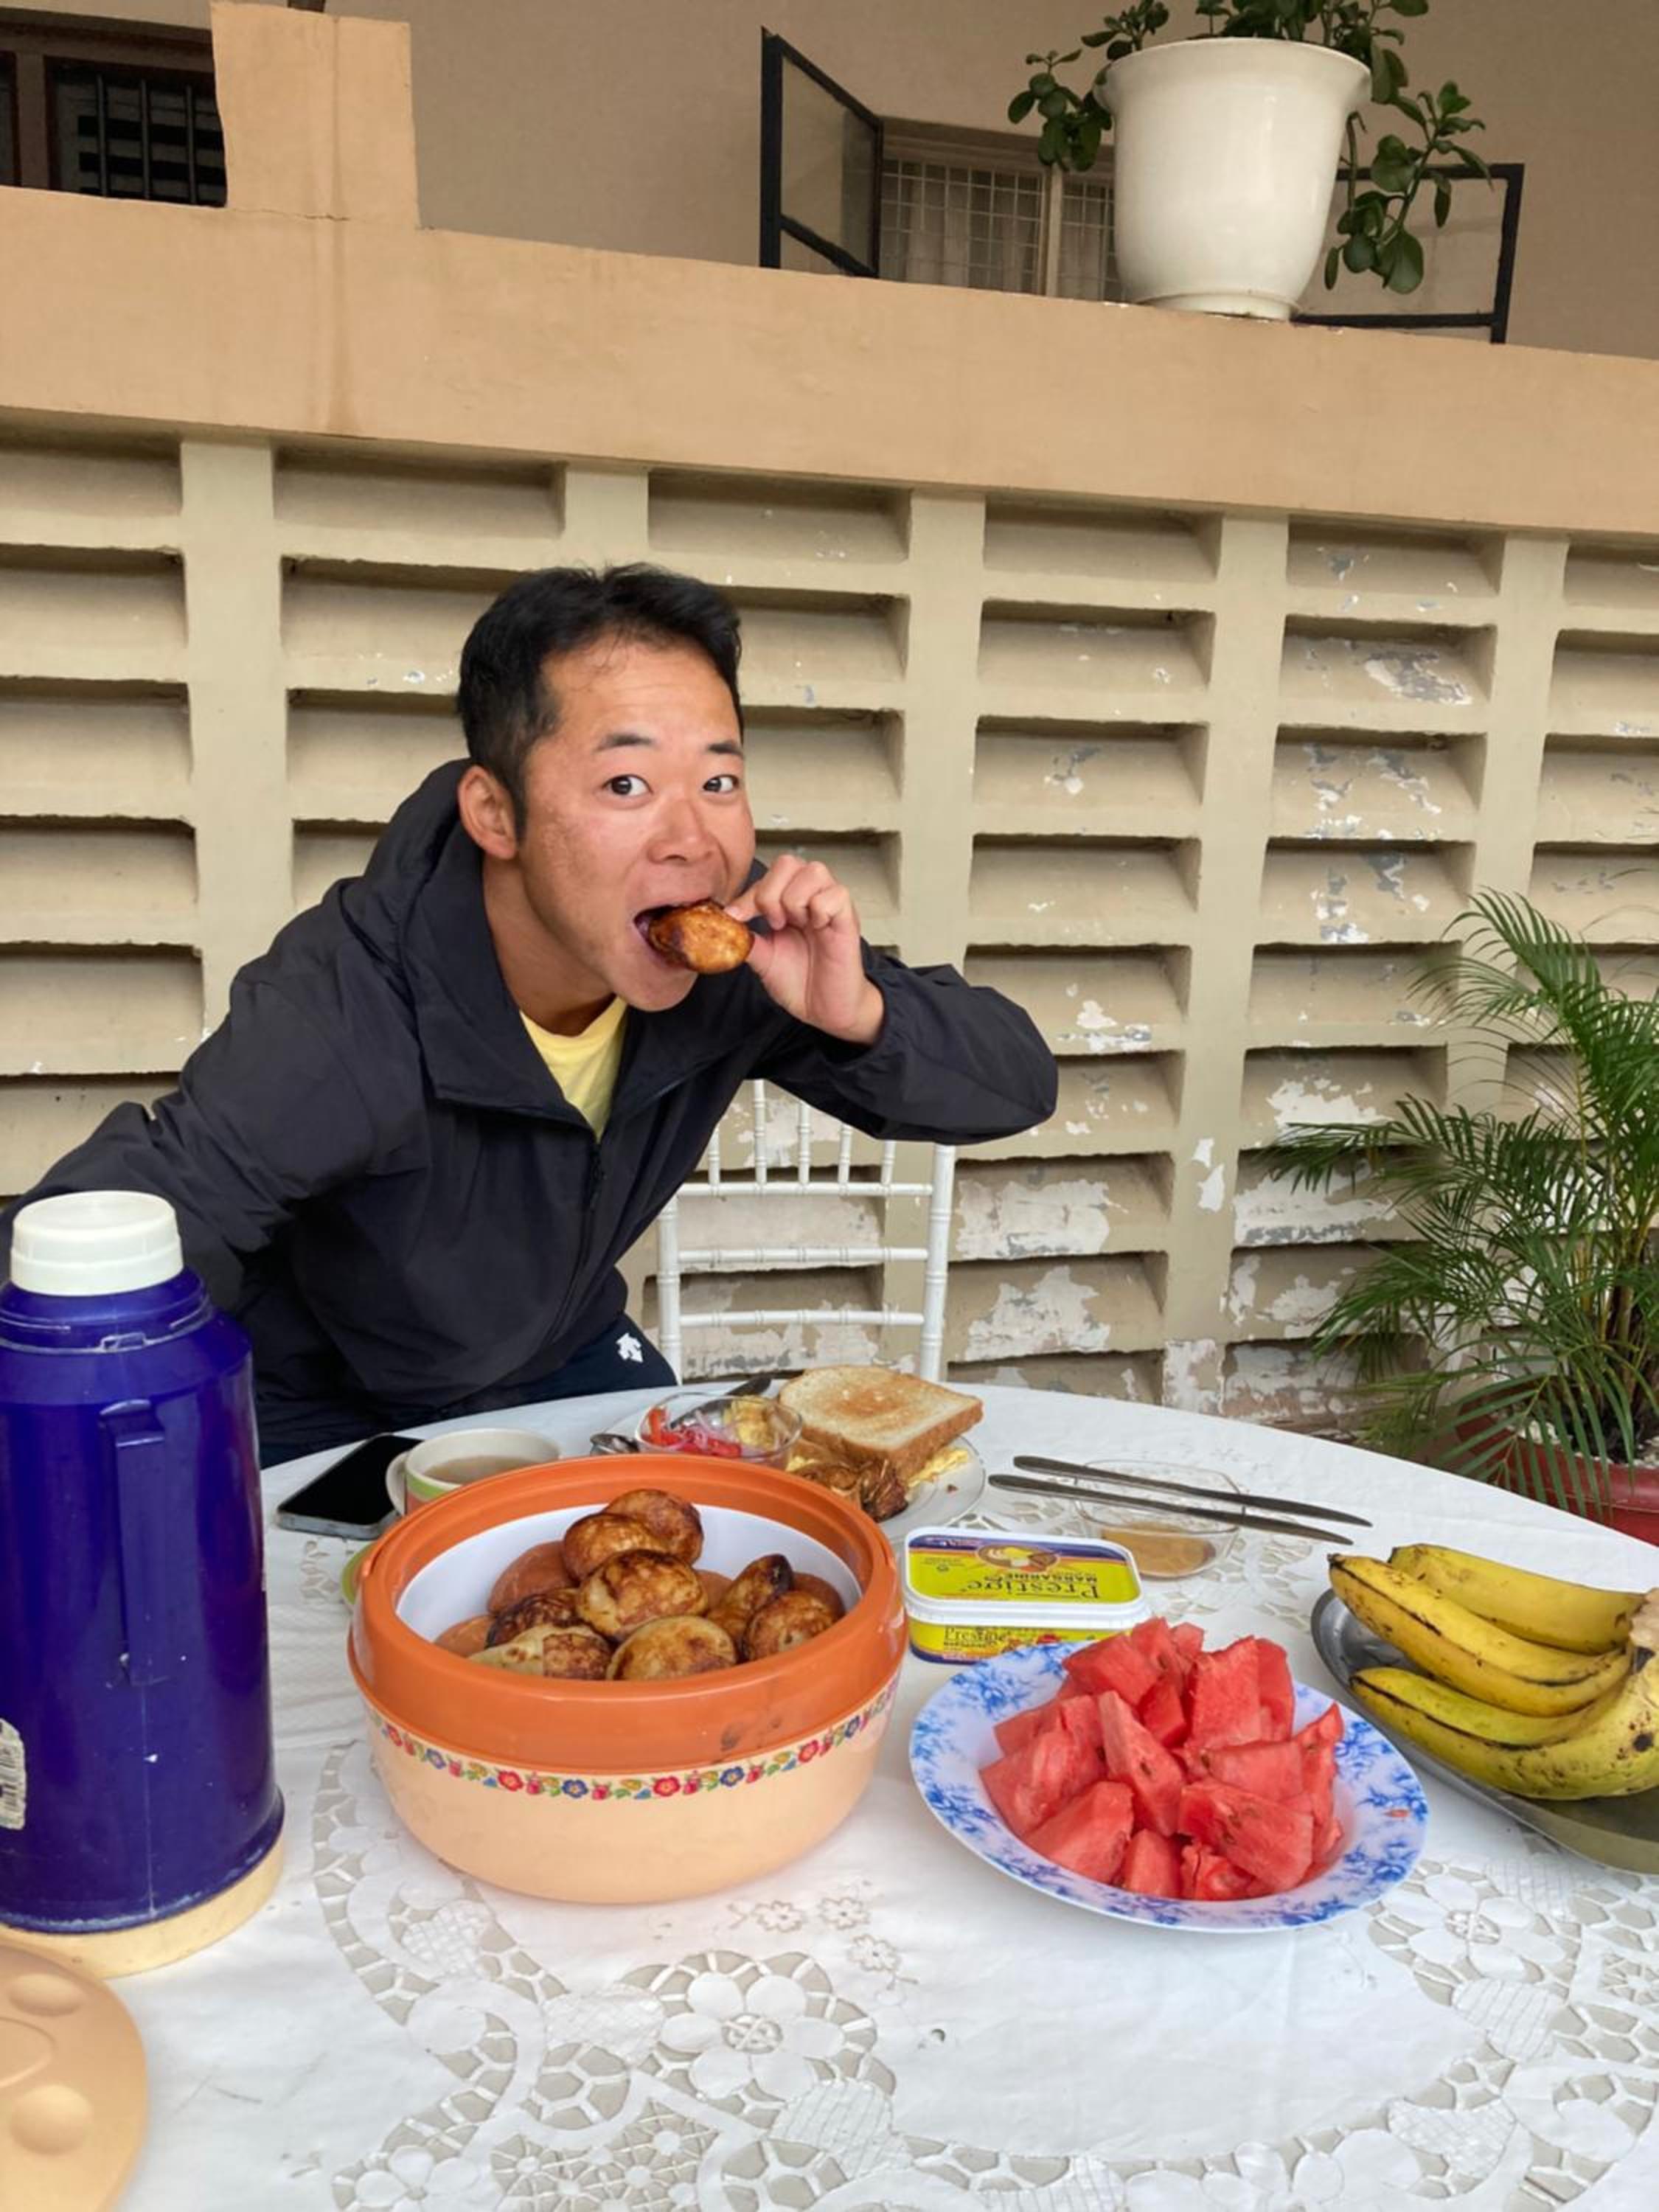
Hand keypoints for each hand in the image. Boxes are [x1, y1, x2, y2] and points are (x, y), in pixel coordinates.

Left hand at [727, 855, 883, 1046]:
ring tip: (795, 925)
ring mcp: (831, 906)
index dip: (749, 893)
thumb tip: (722, 925)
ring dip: (795, 899)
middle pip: (790, 861)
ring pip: (814, 871)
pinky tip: (817, 929)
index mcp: (791, 902)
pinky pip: (836, 895)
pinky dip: (820, 910)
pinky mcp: (848, 919)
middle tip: (773, 922)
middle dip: (770, 891)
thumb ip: (746, 939)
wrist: (825, 1010)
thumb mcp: (764, 958)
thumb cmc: (801, 982)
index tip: (736, 916)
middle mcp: (812, 897)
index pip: (769, 874)